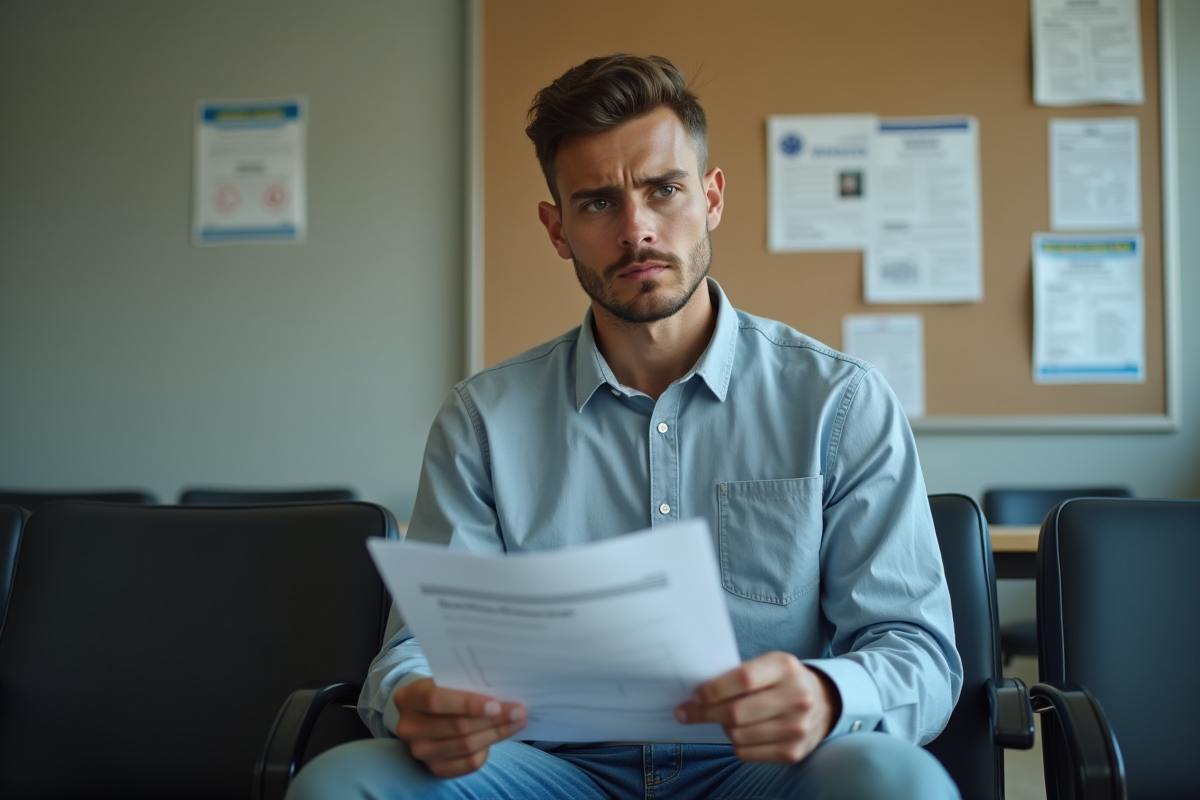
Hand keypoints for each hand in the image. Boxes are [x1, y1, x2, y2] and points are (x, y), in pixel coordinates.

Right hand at [392, 677, 527, 777]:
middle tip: (519, 711)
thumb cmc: (443, 690)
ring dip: (497, 734)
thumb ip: (466, 683)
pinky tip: (498, 736)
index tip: (496, 704)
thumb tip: (504, 690)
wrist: (425, 713)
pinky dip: (487, 750)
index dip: (468, 704)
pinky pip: (468, 763)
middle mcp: (409, 727)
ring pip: (466, 745)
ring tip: (517, 722)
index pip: (436, 700)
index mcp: (408, 698)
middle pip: (457, 726)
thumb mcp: (446, 680)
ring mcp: (420, 751)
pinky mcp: (434, 768)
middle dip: (493, 719)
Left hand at [675, 651, 840, 762]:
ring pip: (738, 735)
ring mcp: (797, 728)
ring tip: (726, 719)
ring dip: (723, 728)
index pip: (743, 680)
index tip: (695, 696)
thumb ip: (739, 675)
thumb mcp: (768, 664)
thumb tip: (699, 694)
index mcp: (785, 667)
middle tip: (688, 712)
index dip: (714, 690)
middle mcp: (796, 697)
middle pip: (737, 712)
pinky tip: (741, 733)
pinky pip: (746, 753)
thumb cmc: (784, 680)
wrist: (824, 702)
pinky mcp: (793, 752)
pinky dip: (736, 744)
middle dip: (706, 713)